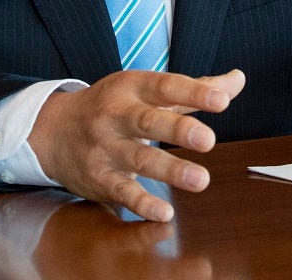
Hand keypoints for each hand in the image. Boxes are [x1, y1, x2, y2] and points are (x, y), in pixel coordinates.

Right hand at [28, 68, 245, 221]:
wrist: (54, 130)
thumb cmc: (114, 106)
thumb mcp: (147, 90)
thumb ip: (194, 89)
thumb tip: (237, 80)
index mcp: (132, 87)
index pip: (165, 88)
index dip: (193, 93)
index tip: (221, 101)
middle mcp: (116, 115)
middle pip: (147, 121)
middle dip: (177, 130)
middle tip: (207, 140)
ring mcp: (105, 147)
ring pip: (137, 160)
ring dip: (169, 171)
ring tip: (200, 180)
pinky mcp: (99, 178)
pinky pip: (120, 191)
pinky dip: (141, 203)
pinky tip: (164, 212)